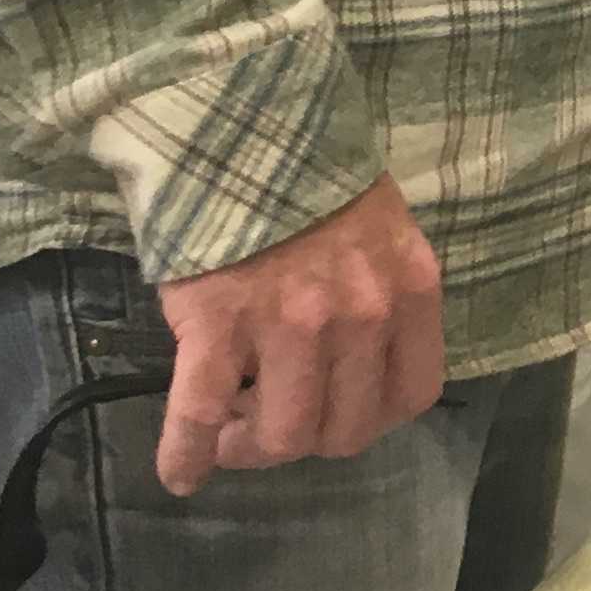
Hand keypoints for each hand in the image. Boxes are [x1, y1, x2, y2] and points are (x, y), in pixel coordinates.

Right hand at [154, 172, 444, 497]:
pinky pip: (201, 413)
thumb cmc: (305, 169)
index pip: (411, 395)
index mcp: (408, 288)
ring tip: (230, 432)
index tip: (336, 412)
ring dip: (253, 448)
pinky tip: (179, 474)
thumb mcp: (377, 225)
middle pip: (346, 428)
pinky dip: (187, 454)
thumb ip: (379, 290)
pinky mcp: (219, 324)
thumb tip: (353, 357)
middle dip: (308, 439)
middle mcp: (360, 314)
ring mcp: (291, 323)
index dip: (371, 419)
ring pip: (282, 434)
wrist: (234, 116)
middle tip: (272, 422)